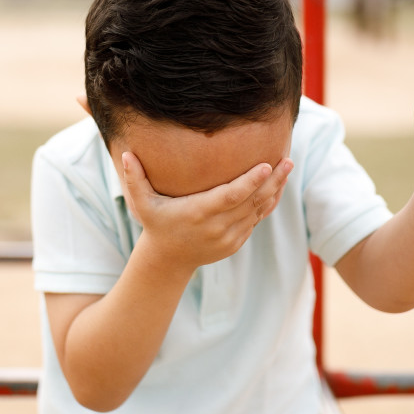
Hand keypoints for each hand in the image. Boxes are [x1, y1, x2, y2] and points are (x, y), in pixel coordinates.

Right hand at [121, 151, 293, 270]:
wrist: (168, 260)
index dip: (250, 182)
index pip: (231, 196)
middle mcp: (218, 226)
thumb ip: (134, 179)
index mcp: (199, 213)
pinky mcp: (237, 242)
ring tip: (288, 167)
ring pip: (259, 210)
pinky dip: (269, 202)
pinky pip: (257, 219)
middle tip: (288, 159)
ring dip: (275, 189)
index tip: (266, 165)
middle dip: (273, 181)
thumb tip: (125, 153)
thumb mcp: (142, 204)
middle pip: (252, 201)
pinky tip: (277, 185)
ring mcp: (230, 236)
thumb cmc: (156, 224)